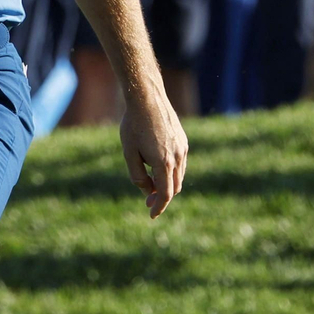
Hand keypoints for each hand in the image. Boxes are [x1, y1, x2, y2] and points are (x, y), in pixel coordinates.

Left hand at [119, 89, 187, 217]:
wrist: (148, 98)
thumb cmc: (133, 125)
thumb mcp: (129, 152)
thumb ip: (137, 175)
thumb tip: (147, 191)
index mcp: (164, 163)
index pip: (165, 194)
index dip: (159, 207)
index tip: (151, 215)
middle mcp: (178, 157)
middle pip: (174, 188)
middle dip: (161, 196)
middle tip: (146, 200)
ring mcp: (183, 149)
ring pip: (178, 176)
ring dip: (166, 184)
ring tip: (149, 182)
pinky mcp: (183, 141)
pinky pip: (180, 163)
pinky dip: (170, 171)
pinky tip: (156, 166)